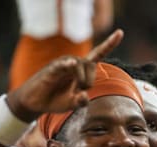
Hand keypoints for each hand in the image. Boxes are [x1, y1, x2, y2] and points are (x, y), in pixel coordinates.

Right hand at [7, 29, 123, 121]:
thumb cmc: (56, 100)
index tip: (120, 33)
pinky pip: (64, 65)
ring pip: (81, 66)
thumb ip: (81, 102)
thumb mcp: (72, 104)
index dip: (109, 44)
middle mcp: (74, 63)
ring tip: (71, 90)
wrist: (35, 102)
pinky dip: (68, 65)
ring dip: (81, 81)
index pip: (98, 54)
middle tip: (77, 92)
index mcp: (82, 69)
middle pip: (92, 65)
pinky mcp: (53, 68)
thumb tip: (85, 96)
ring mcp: (63, 64)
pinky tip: (70, 64)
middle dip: (89, 82)